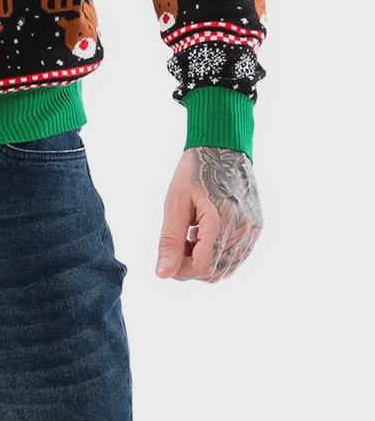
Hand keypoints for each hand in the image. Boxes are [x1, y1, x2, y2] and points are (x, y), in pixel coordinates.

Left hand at [156, 146, 262, 281]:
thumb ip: (170, 240)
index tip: (168, 257)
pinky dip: (219, 254)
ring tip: (192, 235)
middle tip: (178, 243)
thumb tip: (163, 274)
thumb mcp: (175, 202)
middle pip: (215, 273)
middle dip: (192, 266)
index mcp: (221, 221)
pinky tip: (206, 233)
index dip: (181, 270)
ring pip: (228, 269)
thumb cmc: (195, 171)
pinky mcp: (257, 228)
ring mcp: (253, 230)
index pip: (202, 267)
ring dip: (206, 262)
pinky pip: (238, 256)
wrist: (222, 146)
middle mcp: (243, 230)